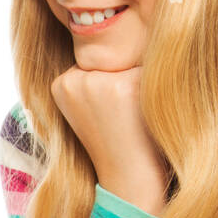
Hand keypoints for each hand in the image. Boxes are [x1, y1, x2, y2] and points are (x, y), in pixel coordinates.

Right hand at [50, 64, 168, 215]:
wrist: (129, 179)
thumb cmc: (113, 143)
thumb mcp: (88, 108)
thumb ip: (92, 78)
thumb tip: (117, 38)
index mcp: (60, 83)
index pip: (96, 63)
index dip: (109, 85)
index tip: (108, 113)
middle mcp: (75, 79)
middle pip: (114, 58)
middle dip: (124, 80)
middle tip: (123, 117)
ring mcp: (100, 82)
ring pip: (132, 60)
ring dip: (141, 82)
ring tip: (134, 116)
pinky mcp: (127, 86)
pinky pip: (151, 67)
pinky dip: (156, 87)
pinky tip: (147, 113)